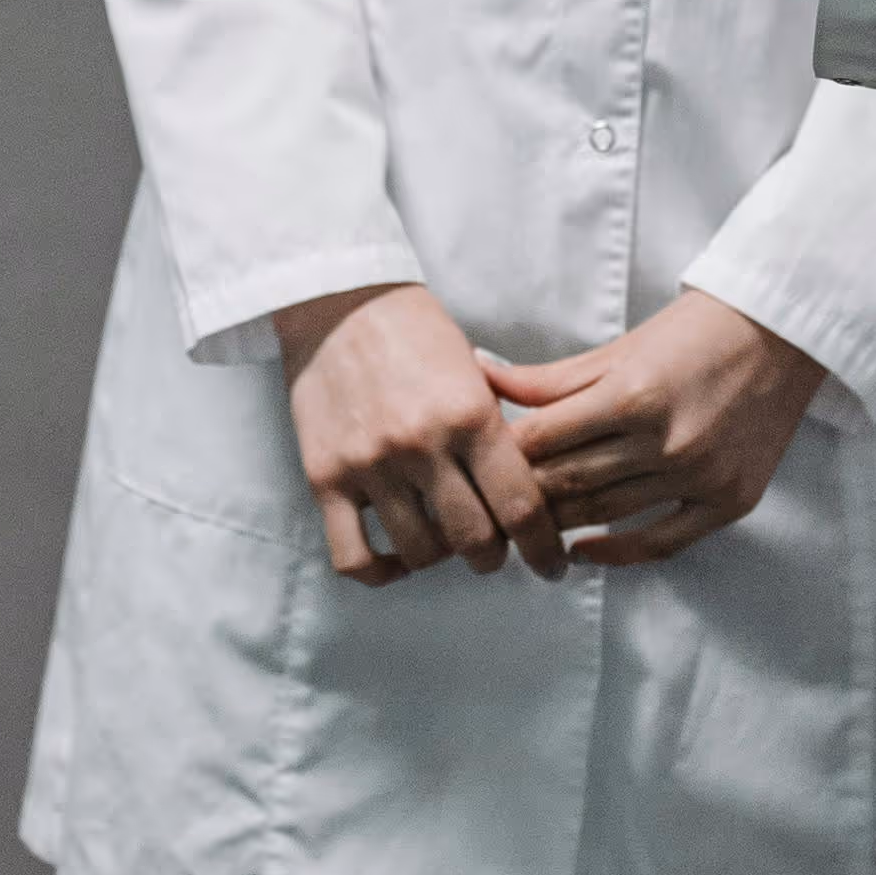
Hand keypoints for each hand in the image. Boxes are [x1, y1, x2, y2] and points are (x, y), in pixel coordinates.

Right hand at [274, 281, 567, 586]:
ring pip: (421, 552)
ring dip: (441, 556)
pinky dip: (380, 572)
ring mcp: (370, 464)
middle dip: (493, 556)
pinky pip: (352, 557)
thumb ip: (497, 434)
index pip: (521, 508)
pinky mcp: (325, 477)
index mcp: (469, 414)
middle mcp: (421, 444)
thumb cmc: (415, 333)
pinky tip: (396, 560)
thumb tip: (524, 499)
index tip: (551, 565)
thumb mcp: (475, 373)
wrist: (339, 302)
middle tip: (492, 548)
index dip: (543, 549)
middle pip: (475, 540)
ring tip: (443, 539)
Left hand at [479, 291, 826, 567]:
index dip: (503, 456)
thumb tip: (481, 375)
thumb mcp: (617, 348)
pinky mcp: (729, 501)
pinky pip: (662, 543)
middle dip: (522, 495)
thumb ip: (549, 378)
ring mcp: (699, 476)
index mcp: (632, 393)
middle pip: (569, 482)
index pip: (543, 440)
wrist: (777, 336)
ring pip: (607, 513)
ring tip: (525, 529)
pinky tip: (583, 551)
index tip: (476, 465)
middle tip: (489, 507)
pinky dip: (617, 553)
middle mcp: (666, 440)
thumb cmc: (691, 333)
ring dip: (560, 525)